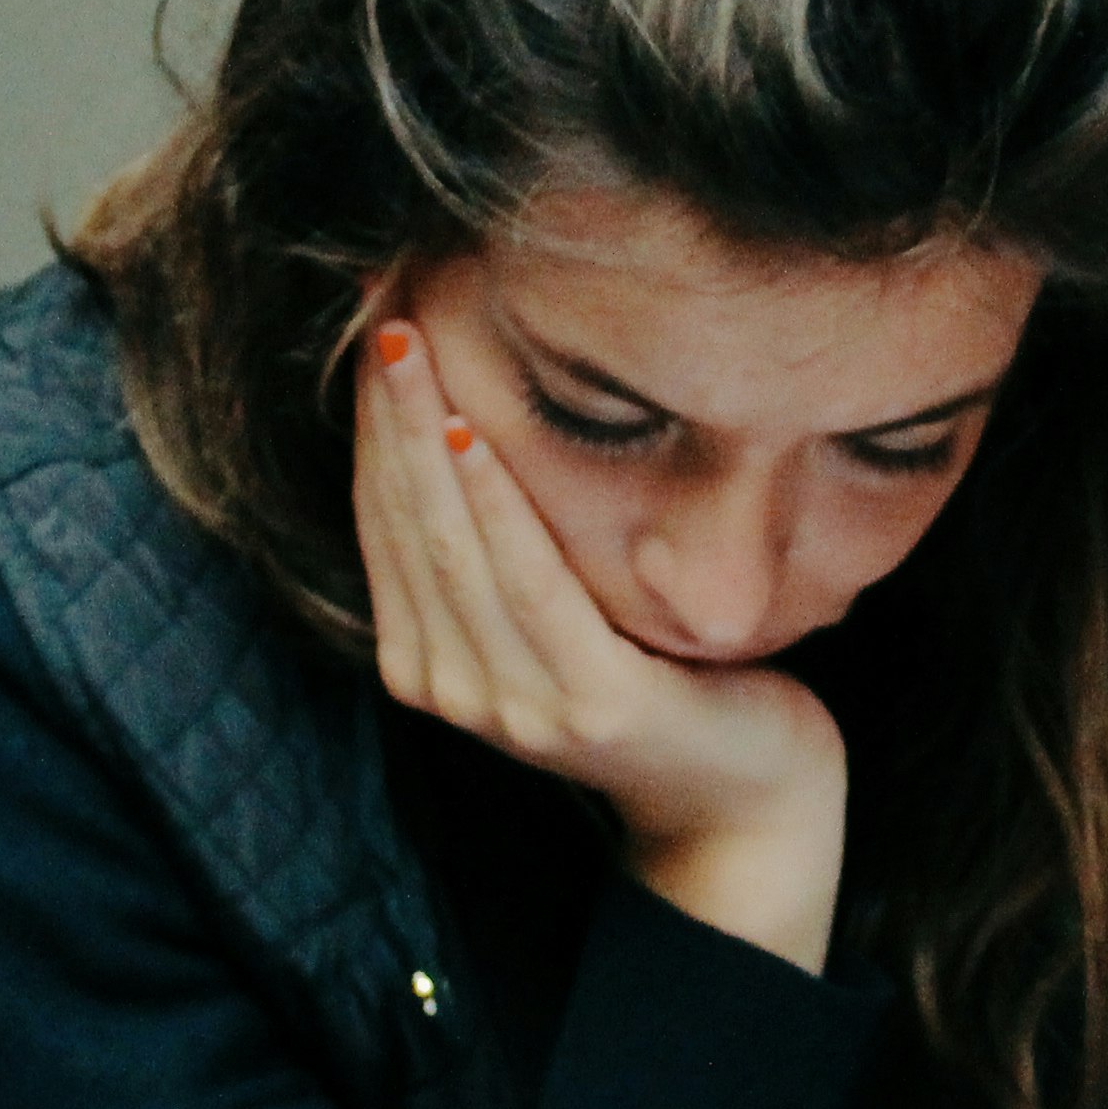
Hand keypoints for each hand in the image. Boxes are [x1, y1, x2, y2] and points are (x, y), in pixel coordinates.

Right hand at [352, 322, 849, 967]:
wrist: (742, 802)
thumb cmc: (658, 686)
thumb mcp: (558, 617)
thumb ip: (500, 558)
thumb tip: (460, 424)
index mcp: (428, 667)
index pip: (380, 523)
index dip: (366, 425)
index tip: (365, 326)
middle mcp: (454, 691)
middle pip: (402, 523)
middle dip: (383, 412)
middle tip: (371, 306)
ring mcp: (515, 705)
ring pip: (449, 547)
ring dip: (420, 436)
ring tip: (405, 345)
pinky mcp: (587, 707)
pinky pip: (528, 586)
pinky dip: (495, 506)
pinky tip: (473, 433)